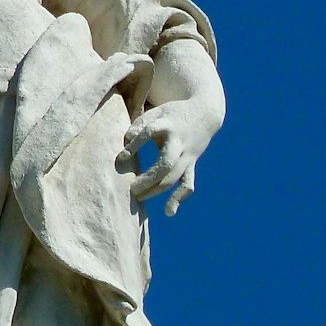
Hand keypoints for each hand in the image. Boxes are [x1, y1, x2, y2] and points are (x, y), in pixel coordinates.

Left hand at [118, 99, 217, 216]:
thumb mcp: (156, 113)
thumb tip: (126, 139)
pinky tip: (168, 212)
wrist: (204, 113)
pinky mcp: (191, 164)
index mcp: (166, 125)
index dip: (135, 145)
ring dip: (157, 190)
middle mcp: (178, 143)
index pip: (149, 133)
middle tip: (130, 188)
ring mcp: (187, 155)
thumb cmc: (171, 115)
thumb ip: (139, 125)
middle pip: (166, 164)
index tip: (121, 158)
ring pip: (175, 177)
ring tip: (138, 198)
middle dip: (148, 178)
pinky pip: (187, 183)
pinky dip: (179, 198)